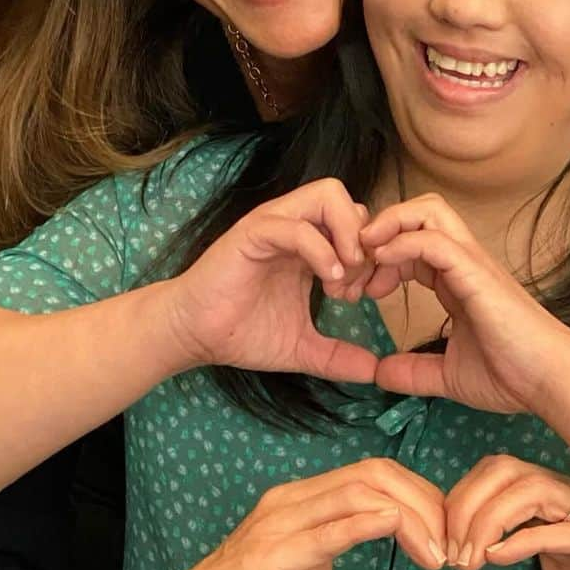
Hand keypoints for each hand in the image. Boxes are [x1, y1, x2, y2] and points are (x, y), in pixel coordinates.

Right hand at [120, 458, 451, 569]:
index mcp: (315, 509)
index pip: (386, 479)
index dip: (431, 505)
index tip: (458, 551)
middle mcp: (299, 501)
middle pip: (382, 473)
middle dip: (431, 506)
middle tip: (460, 554)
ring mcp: (280, 521)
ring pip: (361, 489)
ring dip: (413, 516)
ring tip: (440, 558)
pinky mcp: (266, 553)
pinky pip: (324, 527)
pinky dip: (368, 525)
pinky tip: (399, 537)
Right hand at [169, 178, 377, 382]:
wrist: (194, 334)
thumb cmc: (242, 333)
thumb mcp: (302, 348)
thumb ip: (338, 357)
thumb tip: (375, 374)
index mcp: (309, 246)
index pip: (359, 225)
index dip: (373, 256)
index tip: (366, 295)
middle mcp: (295, 226)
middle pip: (350, 201)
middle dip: (365, 241)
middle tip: (357, 284)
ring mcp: (275, 225)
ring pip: (329, 195)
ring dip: (347, 235)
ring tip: (344, 277)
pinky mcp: (253, 232)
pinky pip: (297, 225)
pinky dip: (321, 249)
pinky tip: (327, 281)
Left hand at [360, 193, 569, 411]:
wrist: (551, 381)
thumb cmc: (512, 375)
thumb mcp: (448, 375)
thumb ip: (414, 371)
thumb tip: (379, 375)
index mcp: (456, 280)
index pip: (412, 243)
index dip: (379, 256)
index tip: (357, 290)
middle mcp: (463, 263)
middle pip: (419, 212)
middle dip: (380, 228)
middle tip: (355, 266)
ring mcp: (472, 263)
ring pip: (428, 211)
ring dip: (389, 225)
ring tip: (365, 254)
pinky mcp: (477, 273)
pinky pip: (434, 240)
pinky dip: (402, 242)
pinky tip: (382, 263)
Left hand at [441, 456, 569, 569]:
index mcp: (551, 519)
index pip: (490, 481)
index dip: (454, 506)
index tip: (433, 555)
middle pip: (502, 470)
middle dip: (463, 505)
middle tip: (445, 557)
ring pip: (531, 485)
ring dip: (488, 517)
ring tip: (470, 559)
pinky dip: (531, 535)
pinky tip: (500, 556)